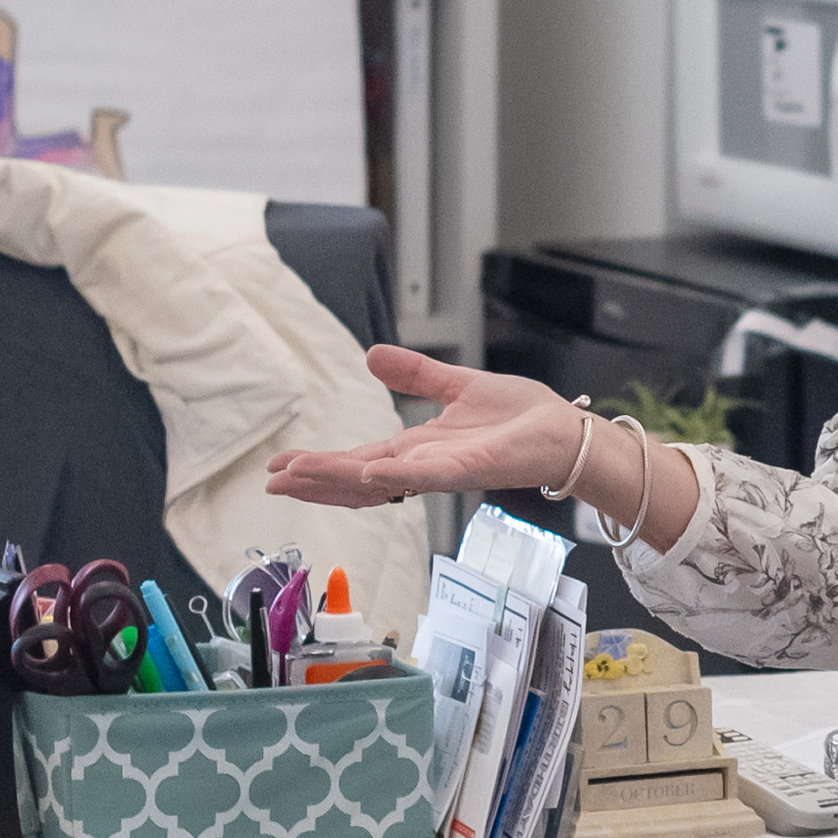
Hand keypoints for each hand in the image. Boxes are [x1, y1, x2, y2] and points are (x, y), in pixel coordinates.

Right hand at [264, 344, 581, 509]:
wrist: (564, 431)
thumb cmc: (520, 417)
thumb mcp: (456, 386)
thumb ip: (415, 375)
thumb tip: (371, 355)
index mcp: (417, 449)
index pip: (356, 460)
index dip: (318, 464)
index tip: (279, 465)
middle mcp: (423, 467)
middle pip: (356, 479)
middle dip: (314, 480)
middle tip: (272, 481)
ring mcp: (444, 471)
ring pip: (381, 482)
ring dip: (339, 480)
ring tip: (299, 478)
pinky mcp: (470, 469)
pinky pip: (428, 476)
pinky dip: (397, 476)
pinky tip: (369, 472)